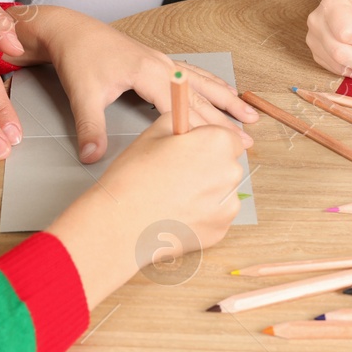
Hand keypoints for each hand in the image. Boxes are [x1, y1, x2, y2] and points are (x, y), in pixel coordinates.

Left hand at [31, 9, 257, 160]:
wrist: (71, 30)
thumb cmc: (79, 58)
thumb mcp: (82, 94)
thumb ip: (90, 127)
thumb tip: (92, 157)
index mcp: (148, 72)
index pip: (182, 107)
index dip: (204, 128)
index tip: (222, 146)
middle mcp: (163, 65)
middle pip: (202, 96)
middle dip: (226, 118)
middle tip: (248, 139)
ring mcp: (164, 61)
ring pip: (204, 82)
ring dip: (227, 99)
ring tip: (250, 114)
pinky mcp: (159, 61)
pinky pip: (195, 73)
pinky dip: (213, 85)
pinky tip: (223, 91)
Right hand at [60, 113, 250, 302]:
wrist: (120, 227)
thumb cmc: (133, 179)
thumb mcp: (153, 133)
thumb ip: (180, 121)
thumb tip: (188, 122)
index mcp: (217, 142)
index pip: (227, 138)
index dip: (206, 144)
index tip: (191, 151)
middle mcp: (231, 172)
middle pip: (226, 165)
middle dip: (207, 167)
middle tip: (177, 175)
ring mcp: (228, 204)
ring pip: (221, 192)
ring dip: (204, 192)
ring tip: (172, 197)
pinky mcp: (221, 229)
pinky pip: (216, 216)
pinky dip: (201, 215)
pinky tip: (176, 214)